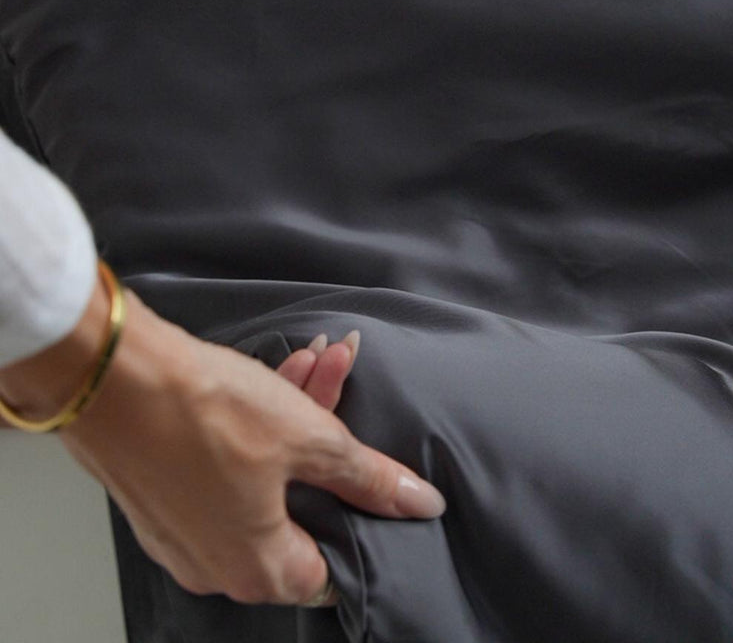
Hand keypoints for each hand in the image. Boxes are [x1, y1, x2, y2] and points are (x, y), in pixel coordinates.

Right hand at [47, 283, 444, 605]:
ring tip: (320, 359)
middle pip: (301, 502)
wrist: (114, 373)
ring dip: (297, 415)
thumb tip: (422, 506)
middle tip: (341, 379)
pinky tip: (283, 370)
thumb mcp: (312, 440)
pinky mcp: (166, 486)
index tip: (369, 470)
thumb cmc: (210, 413)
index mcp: (259, 569)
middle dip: (330, 436)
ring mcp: (186, 526)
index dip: (359, 512)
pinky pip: (228, 461)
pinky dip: (259, 420)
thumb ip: (370, 480)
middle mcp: (218, 562)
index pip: (332, 563)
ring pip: (265, 472)